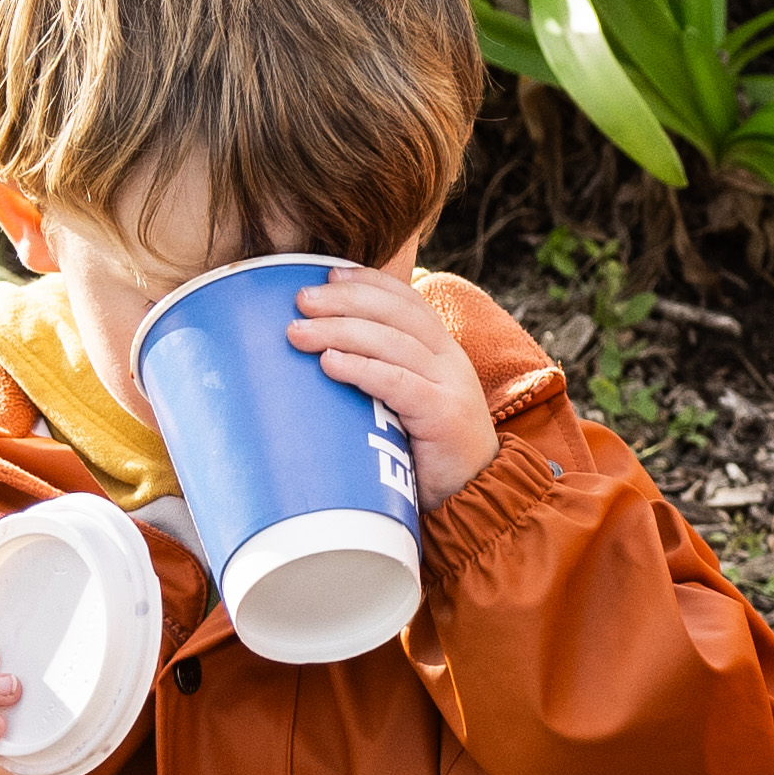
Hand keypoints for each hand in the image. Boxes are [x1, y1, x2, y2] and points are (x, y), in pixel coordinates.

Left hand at [291, 258, 497, 506]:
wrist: (475, 499)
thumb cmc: (426, 454)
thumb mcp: (405, 404)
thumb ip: (379, 378)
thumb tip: (316, 361)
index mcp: (441, 350)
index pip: (406, 300)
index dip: (369, 281)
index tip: (328, 274)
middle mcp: (449, 359)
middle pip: (395, 313)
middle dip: (345, 300)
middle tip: (300, 301)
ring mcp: (450, 385)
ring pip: (393, 342)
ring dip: (341, 331)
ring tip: (298, 332)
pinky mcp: (444, 415)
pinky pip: (399, 383)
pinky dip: (362, 368)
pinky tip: (330, 362)